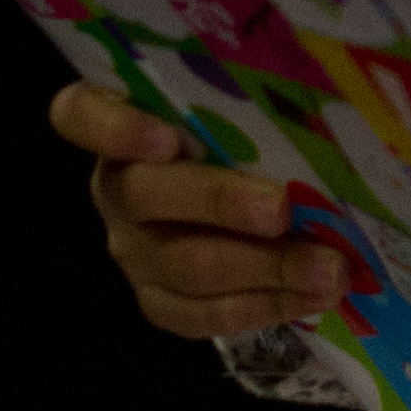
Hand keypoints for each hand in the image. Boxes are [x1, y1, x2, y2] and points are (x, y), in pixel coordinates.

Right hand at [50, 82, 347, 337]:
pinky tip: (314, 297)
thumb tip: (321, 96)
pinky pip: (201, 314)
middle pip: (146, 195)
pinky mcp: (159, 300)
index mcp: (124, 124)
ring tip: (329, 269)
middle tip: (282, 210)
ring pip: (183, 265)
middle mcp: (118, 188)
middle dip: (220, 204)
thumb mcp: (244, 112)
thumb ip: (255, 105)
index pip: (81, 114)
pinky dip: (264, 306)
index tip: (166, 137)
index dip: (114, 127)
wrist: (249, 208)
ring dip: (264, 268)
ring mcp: (134, 249)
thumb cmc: (249, 135)